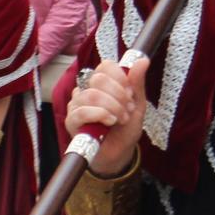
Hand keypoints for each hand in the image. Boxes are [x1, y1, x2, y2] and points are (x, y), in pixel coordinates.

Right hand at [64, 56, 150, 176]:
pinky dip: (100, 115)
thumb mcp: (137, 105)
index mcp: (102, 83)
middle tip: (127, 110)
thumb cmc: (125, 129)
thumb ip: (137, 83)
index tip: (130, 93)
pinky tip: (109, 122)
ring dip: (112, 108)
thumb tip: (143, 60)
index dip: (120, 78)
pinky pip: (82, 111)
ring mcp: (77, 104)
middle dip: (119, 96)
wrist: (119, 153)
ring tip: (120, 119)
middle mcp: (86, 90)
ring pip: (92, 95)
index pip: (105, 66)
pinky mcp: (71, 120)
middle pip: (99, 79)